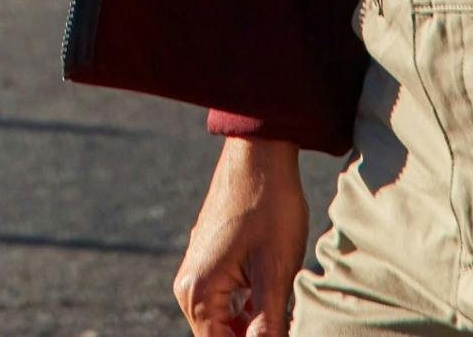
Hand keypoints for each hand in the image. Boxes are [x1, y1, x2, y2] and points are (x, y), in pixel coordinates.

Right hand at [172, 135, 307, 336]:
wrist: (259, 154)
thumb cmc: (269, 206)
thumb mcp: (276, 269)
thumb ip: (268, 324)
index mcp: (197, 291)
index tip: (277, 333)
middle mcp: (189, 285)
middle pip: (220, 336)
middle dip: (252, 336)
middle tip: (284, 321)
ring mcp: (198, 271)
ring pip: (226, 321)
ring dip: (254, 326)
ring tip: (284, 310)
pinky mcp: (211, 261)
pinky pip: (229, 301)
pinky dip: (252, 308)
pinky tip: (279, 299)